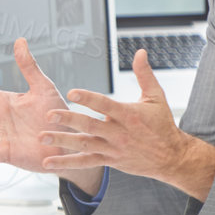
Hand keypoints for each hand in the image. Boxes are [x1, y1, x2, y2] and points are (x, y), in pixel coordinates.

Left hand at [38, 50, 214, 200]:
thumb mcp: (156, 97)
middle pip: (90, 125)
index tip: (72, 92)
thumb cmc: (162, 125)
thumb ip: (144, 74)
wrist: (171, 157)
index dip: (88, 98)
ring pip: (84, 145)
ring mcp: (112, 148)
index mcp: (128, 115)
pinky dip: (67, 163)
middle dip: (68, 120)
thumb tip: (140, 52)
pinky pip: (86, 163)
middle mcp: (118, 132)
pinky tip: (49, 162)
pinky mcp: (109, 160)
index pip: (105, 105)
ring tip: (43, 137)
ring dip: (62, 141)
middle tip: (49, 115)